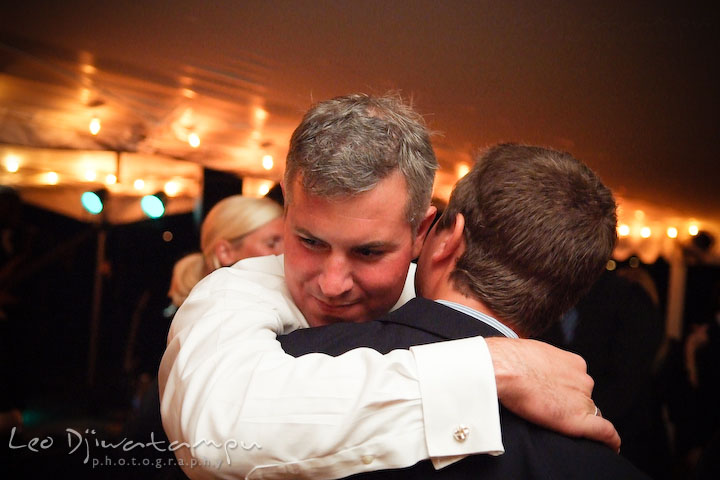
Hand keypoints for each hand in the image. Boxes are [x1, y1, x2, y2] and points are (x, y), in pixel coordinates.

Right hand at [486, 337, 620, 451]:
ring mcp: (582, 398)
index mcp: (574, 363)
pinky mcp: (578, 418)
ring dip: (575, 416)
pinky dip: (610, 439)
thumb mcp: (532, 353)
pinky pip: (603, 431)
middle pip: (584, 398)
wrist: (502, 368)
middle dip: (571, 404)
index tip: (559, 397)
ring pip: (588, 413)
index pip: (578, 383)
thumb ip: (542, 364)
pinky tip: (612, 446)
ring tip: (552, 419)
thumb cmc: (509, 360)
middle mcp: (582, 379)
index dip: (568, 392)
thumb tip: (533, 372)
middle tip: (548, 407)